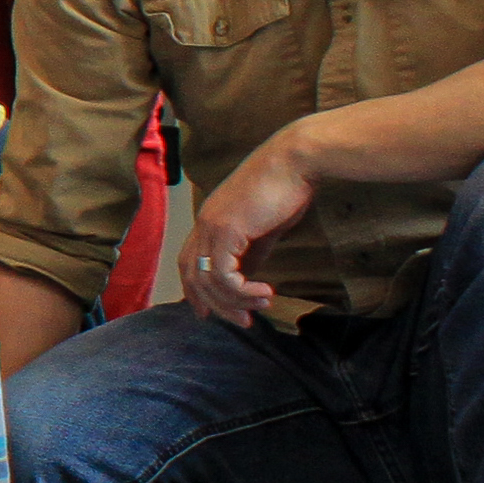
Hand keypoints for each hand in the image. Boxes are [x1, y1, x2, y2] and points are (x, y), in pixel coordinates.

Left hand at [181, 129, 312, 326]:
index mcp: (209, 221)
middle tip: (242, 321)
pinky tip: (265, 293)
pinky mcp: (227, 229)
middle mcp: (204, 223)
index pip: (188, 262)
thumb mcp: (264, 228)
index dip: (195, 291)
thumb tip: (245, 277)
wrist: (295, 161)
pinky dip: (242, 290)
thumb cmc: (285, 189)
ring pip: (208, 279)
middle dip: (214, 304)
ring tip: (260, 308)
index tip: (210, 313)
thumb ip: (250, 252)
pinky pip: (224, 272)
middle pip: (192, 275)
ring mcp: (212, 225)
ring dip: (234, 301)